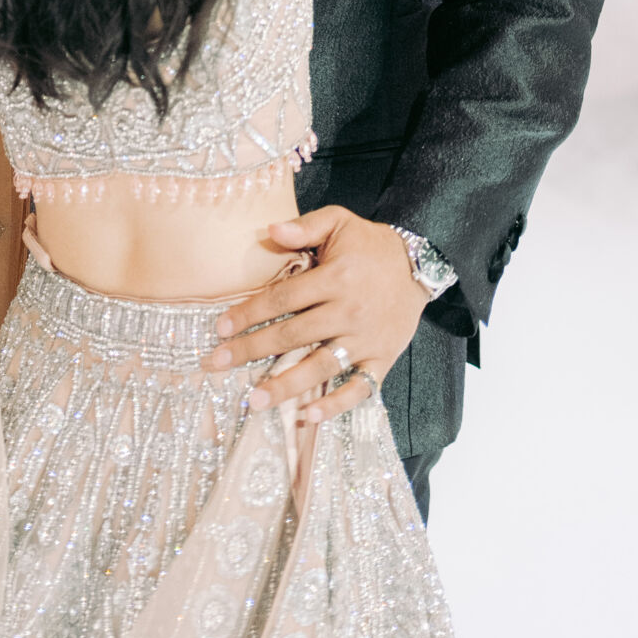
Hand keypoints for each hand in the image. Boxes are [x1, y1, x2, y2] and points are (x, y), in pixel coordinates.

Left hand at [203, 207, 430, 427]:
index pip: (283, 298)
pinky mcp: (383, 359)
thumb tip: (269, 229)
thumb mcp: (339, 221)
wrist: (420, 264)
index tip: (221, 328)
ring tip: (254, 401)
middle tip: (217, 364)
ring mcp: (365, 339)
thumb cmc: (370, 243)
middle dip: (251, 350)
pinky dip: (336, 405)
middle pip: (293, 335)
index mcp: (335, 277)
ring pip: (320, 367)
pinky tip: (309, 415)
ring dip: (286, 386)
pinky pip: (359, 388)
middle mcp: (348, 311)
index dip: (250, 312)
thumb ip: (304, 227)